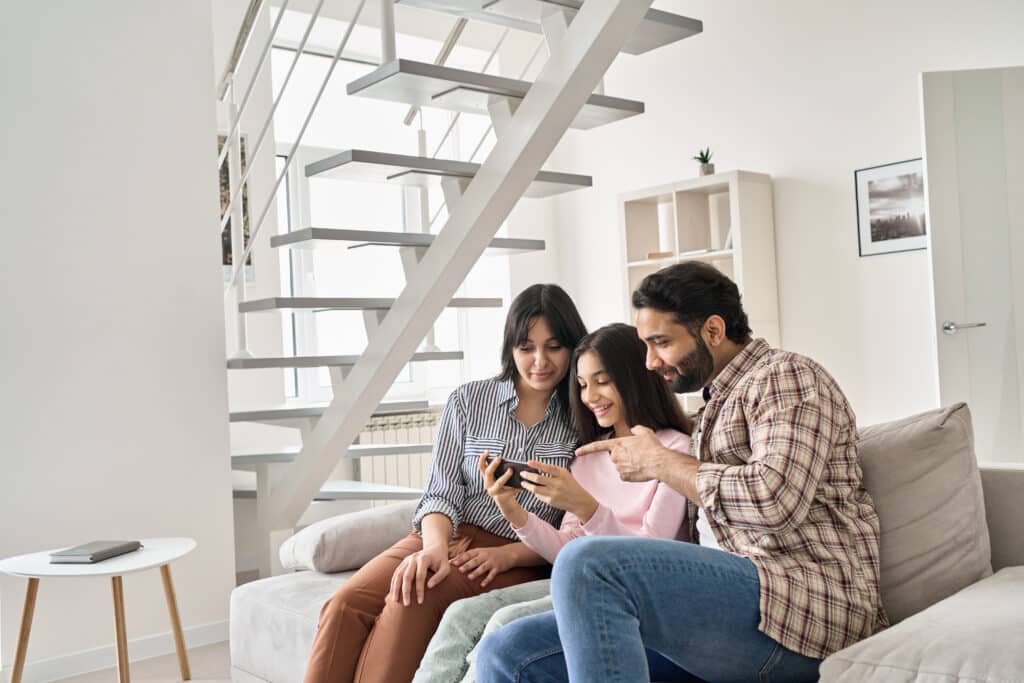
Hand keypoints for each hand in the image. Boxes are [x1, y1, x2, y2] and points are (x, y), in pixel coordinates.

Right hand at [389, 542, 449, 605]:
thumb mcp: (446, 568)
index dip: (419, 589)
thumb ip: (439, 576)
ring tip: (395, 601)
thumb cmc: (441, 561)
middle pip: (407, 576)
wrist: (435, 548)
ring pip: (398, 574)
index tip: (420, 601)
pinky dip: (393, 583)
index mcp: (424, 558)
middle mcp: (414, 558)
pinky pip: (396, 573)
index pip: (420, 576)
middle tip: (407, 604)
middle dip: (406, 591)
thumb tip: (429, 586)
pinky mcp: (404, 562)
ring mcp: (407, 559)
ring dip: (396, 588)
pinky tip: (393, 593)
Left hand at [450, 545, 513, 587]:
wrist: (508, 553)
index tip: (452, 563)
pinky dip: (487, 580)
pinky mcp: (498, 568)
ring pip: (483, 567)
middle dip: (467, 565)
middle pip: (475, 561)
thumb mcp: (480, 552)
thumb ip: (468, 556)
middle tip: (460, 570)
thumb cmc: (490, 554)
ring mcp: (491, 562)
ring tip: (469, 577)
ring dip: (476, 572)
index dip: (460, 558)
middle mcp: (484, 556)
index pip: (468, 554)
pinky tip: (482, 585)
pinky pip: (492, 574)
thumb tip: (452, 561)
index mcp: (479, 551)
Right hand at [478, 451, 527, 527]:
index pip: (481, 467)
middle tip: (499, 457)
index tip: (488, 451)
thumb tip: (511, 464)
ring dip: (505, 476)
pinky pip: (509, 491)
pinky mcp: (501, 498)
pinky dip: (516, 488)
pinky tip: (521, 486)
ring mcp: (493, 492)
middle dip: (493, 465)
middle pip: (488, 473)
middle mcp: (487, 485)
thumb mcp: (501, 478)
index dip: (482, 459)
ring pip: (498, 483)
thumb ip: (502, 472)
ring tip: (511, 470)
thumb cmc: (505, 487)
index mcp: (487, 478)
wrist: (506, 503)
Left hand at [520, 462, 598, 521]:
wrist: (579, 501)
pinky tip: (532, 489)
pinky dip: (534, 492)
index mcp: (562, 474)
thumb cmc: (571, 485)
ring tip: (523, 482)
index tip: (528, 462)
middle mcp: (557, 483)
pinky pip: (539, 496)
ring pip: (535, 489)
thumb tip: (537, 468)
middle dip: (527, 476)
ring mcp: (554, 493)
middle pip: (538, 479)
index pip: (547, 468)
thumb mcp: (565, 474)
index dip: (537, 464)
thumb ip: (553, 471)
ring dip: (527, 485)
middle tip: (522, 473)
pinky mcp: (551, 501)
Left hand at [576, 425, 694, 482]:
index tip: (577, 452)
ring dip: (629, 464)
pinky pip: (625, 475)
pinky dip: (631, 473)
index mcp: (617, 444)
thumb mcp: (644, 432)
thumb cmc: (652, 447)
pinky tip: (640, 470)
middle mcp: (615, 456)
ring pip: (621, 466)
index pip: (597, 446)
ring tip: (641, 461)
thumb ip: (636, 429)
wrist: (658, 463)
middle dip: (623, 456)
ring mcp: (618, 467)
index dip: (586, 449)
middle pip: (615, 456)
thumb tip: (634, 430)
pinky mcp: (624, 477)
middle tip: (637, 454)